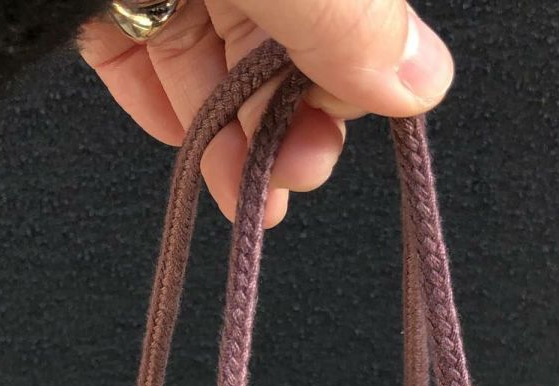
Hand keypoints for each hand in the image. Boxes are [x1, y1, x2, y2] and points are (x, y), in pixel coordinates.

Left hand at [80, 1, 453, 225]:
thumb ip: (349, 14)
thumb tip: (422, 79)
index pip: (348, 9)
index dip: (346, 77)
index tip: (325, 138)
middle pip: (281, 31)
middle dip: (285, 116)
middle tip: (285, 182)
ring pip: (210, 45)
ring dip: (227, 127)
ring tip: (240, 194)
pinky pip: (135, 40)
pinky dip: (157, 95)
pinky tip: (183, 144)